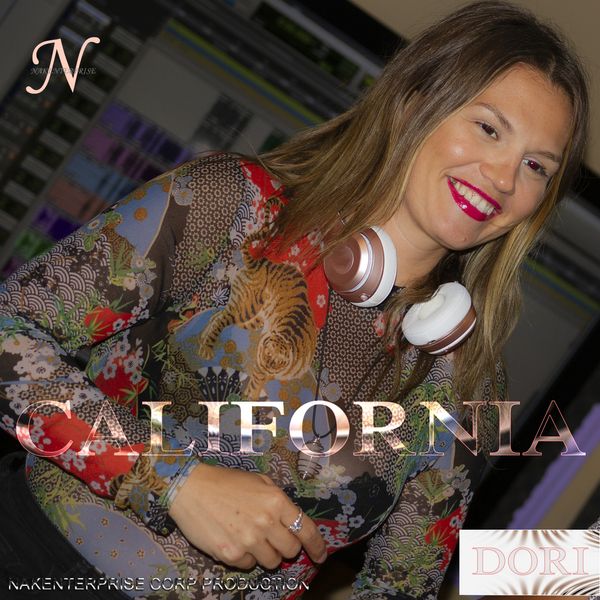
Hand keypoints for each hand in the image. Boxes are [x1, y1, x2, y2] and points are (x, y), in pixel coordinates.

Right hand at [168, 463, 327, 569]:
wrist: (191, 489)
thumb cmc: (226, 482)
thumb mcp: (258, 480)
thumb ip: (277, 499)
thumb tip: (291, 519)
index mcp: (276, 501)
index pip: (306, 529)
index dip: (317, 546)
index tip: (320, 555)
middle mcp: (266, 522)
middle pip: (291, 550)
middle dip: (286, 546)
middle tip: (274, 538)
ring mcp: (249, 540)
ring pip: (272, 562)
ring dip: (266, 553)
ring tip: (251, 537)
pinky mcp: (231, 555)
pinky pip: (249, 565)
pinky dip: (246, 557)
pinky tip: (234, 540)